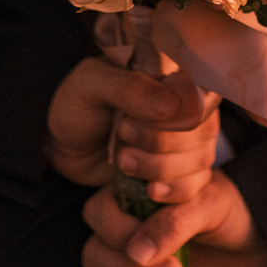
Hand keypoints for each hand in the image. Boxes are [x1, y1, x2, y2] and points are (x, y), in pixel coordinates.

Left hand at [46, 56, 218, 194]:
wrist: (64, 147)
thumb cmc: (77, 106)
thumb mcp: (91, 85)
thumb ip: (128, 88)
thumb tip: (171, 106)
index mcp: (172, 75)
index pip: (200, 94)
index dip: (176, 115)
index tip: (131, 123)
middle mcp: (187, 106)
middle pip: (202, 130)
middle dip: (160, 144)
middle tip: (121, 137)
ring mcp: (187, 140)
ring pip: (201, 158)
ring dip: (161, 168)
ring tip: (123, 161)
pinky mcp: (179, 171)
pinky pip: (196, 184)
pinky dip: (175, 191)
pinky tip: (149, 190)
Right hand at [80, 168, 266, 266]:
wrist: (259, 243)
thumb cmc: (233, 212)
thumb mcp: (209, 207)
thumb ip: (174, 224)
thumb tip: (136, 253)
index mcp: (134, 196)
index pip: (98, 213)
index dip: (117, 235)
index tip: (154, 251)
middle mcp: (126, 229)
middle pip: (94, 254)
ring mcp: (131, 264)